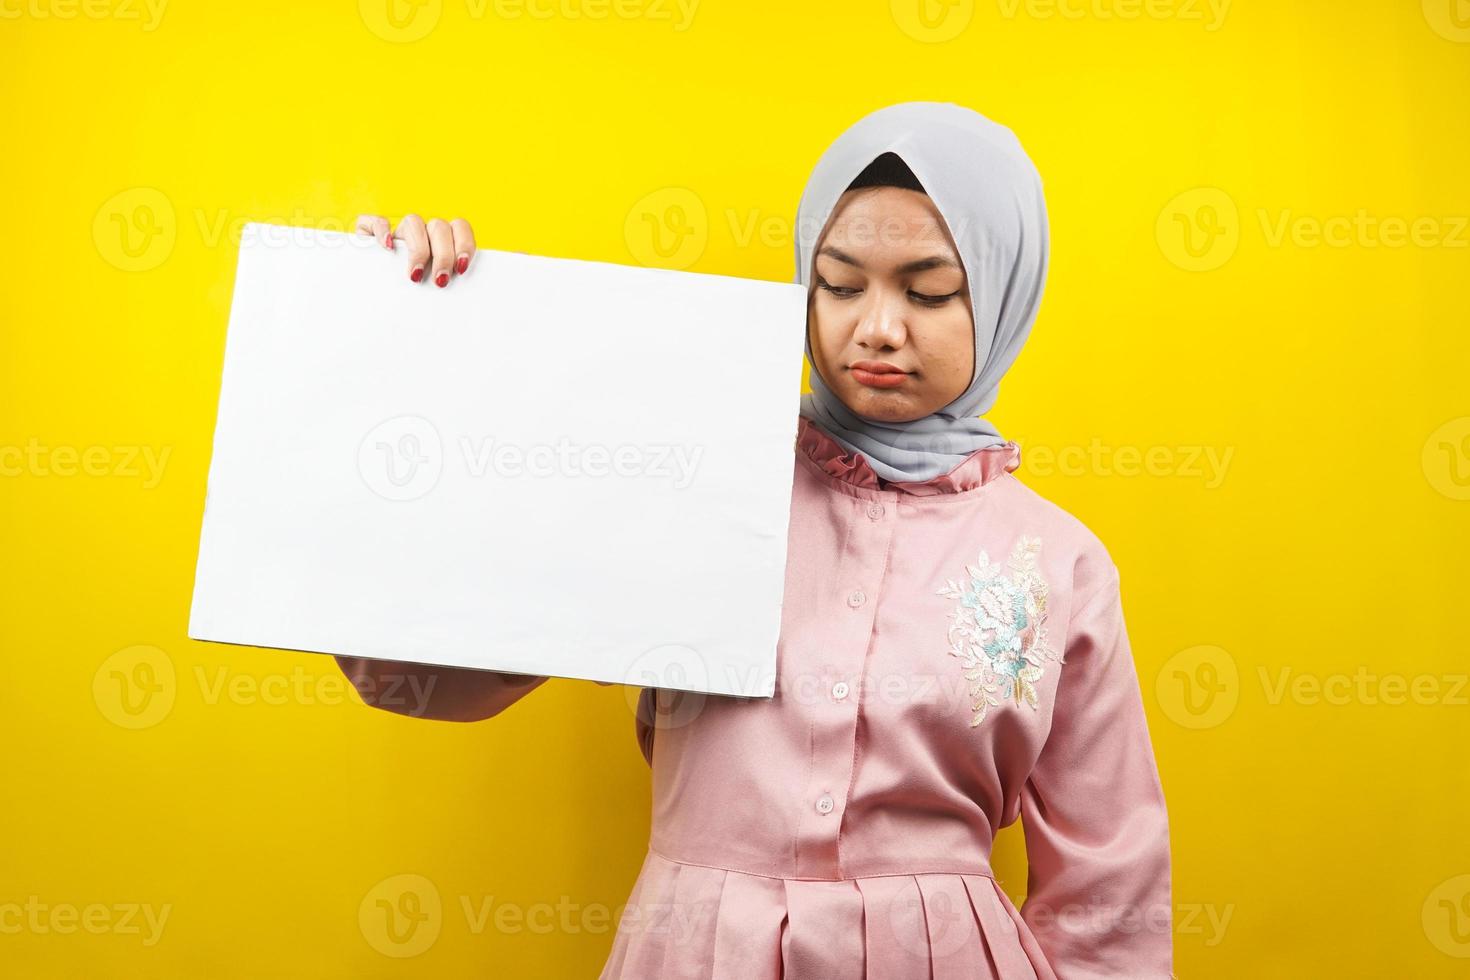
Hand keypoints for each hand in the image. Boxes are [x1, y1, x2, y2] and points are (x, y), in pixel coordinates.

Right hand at [354, 213, 475, 287]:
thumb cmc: (416, 293)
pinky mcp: (372, 232)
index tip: (461, 268)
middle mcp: (423, 231)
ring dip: (419, 248)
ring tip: (416, 274)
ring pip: (413, 221)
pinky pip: (377, 221)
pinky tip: (387, 247)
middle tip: (440, 280)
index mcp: (443, 239)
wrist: (377, 296)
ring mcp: (399, 231)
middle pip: (439, 226)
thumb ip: (450, 280)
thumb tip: (462, 294)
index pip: (460, 226)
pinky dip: (382, 231)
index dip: (464, 244)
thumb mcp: (437, 287)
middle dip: (443, 255)